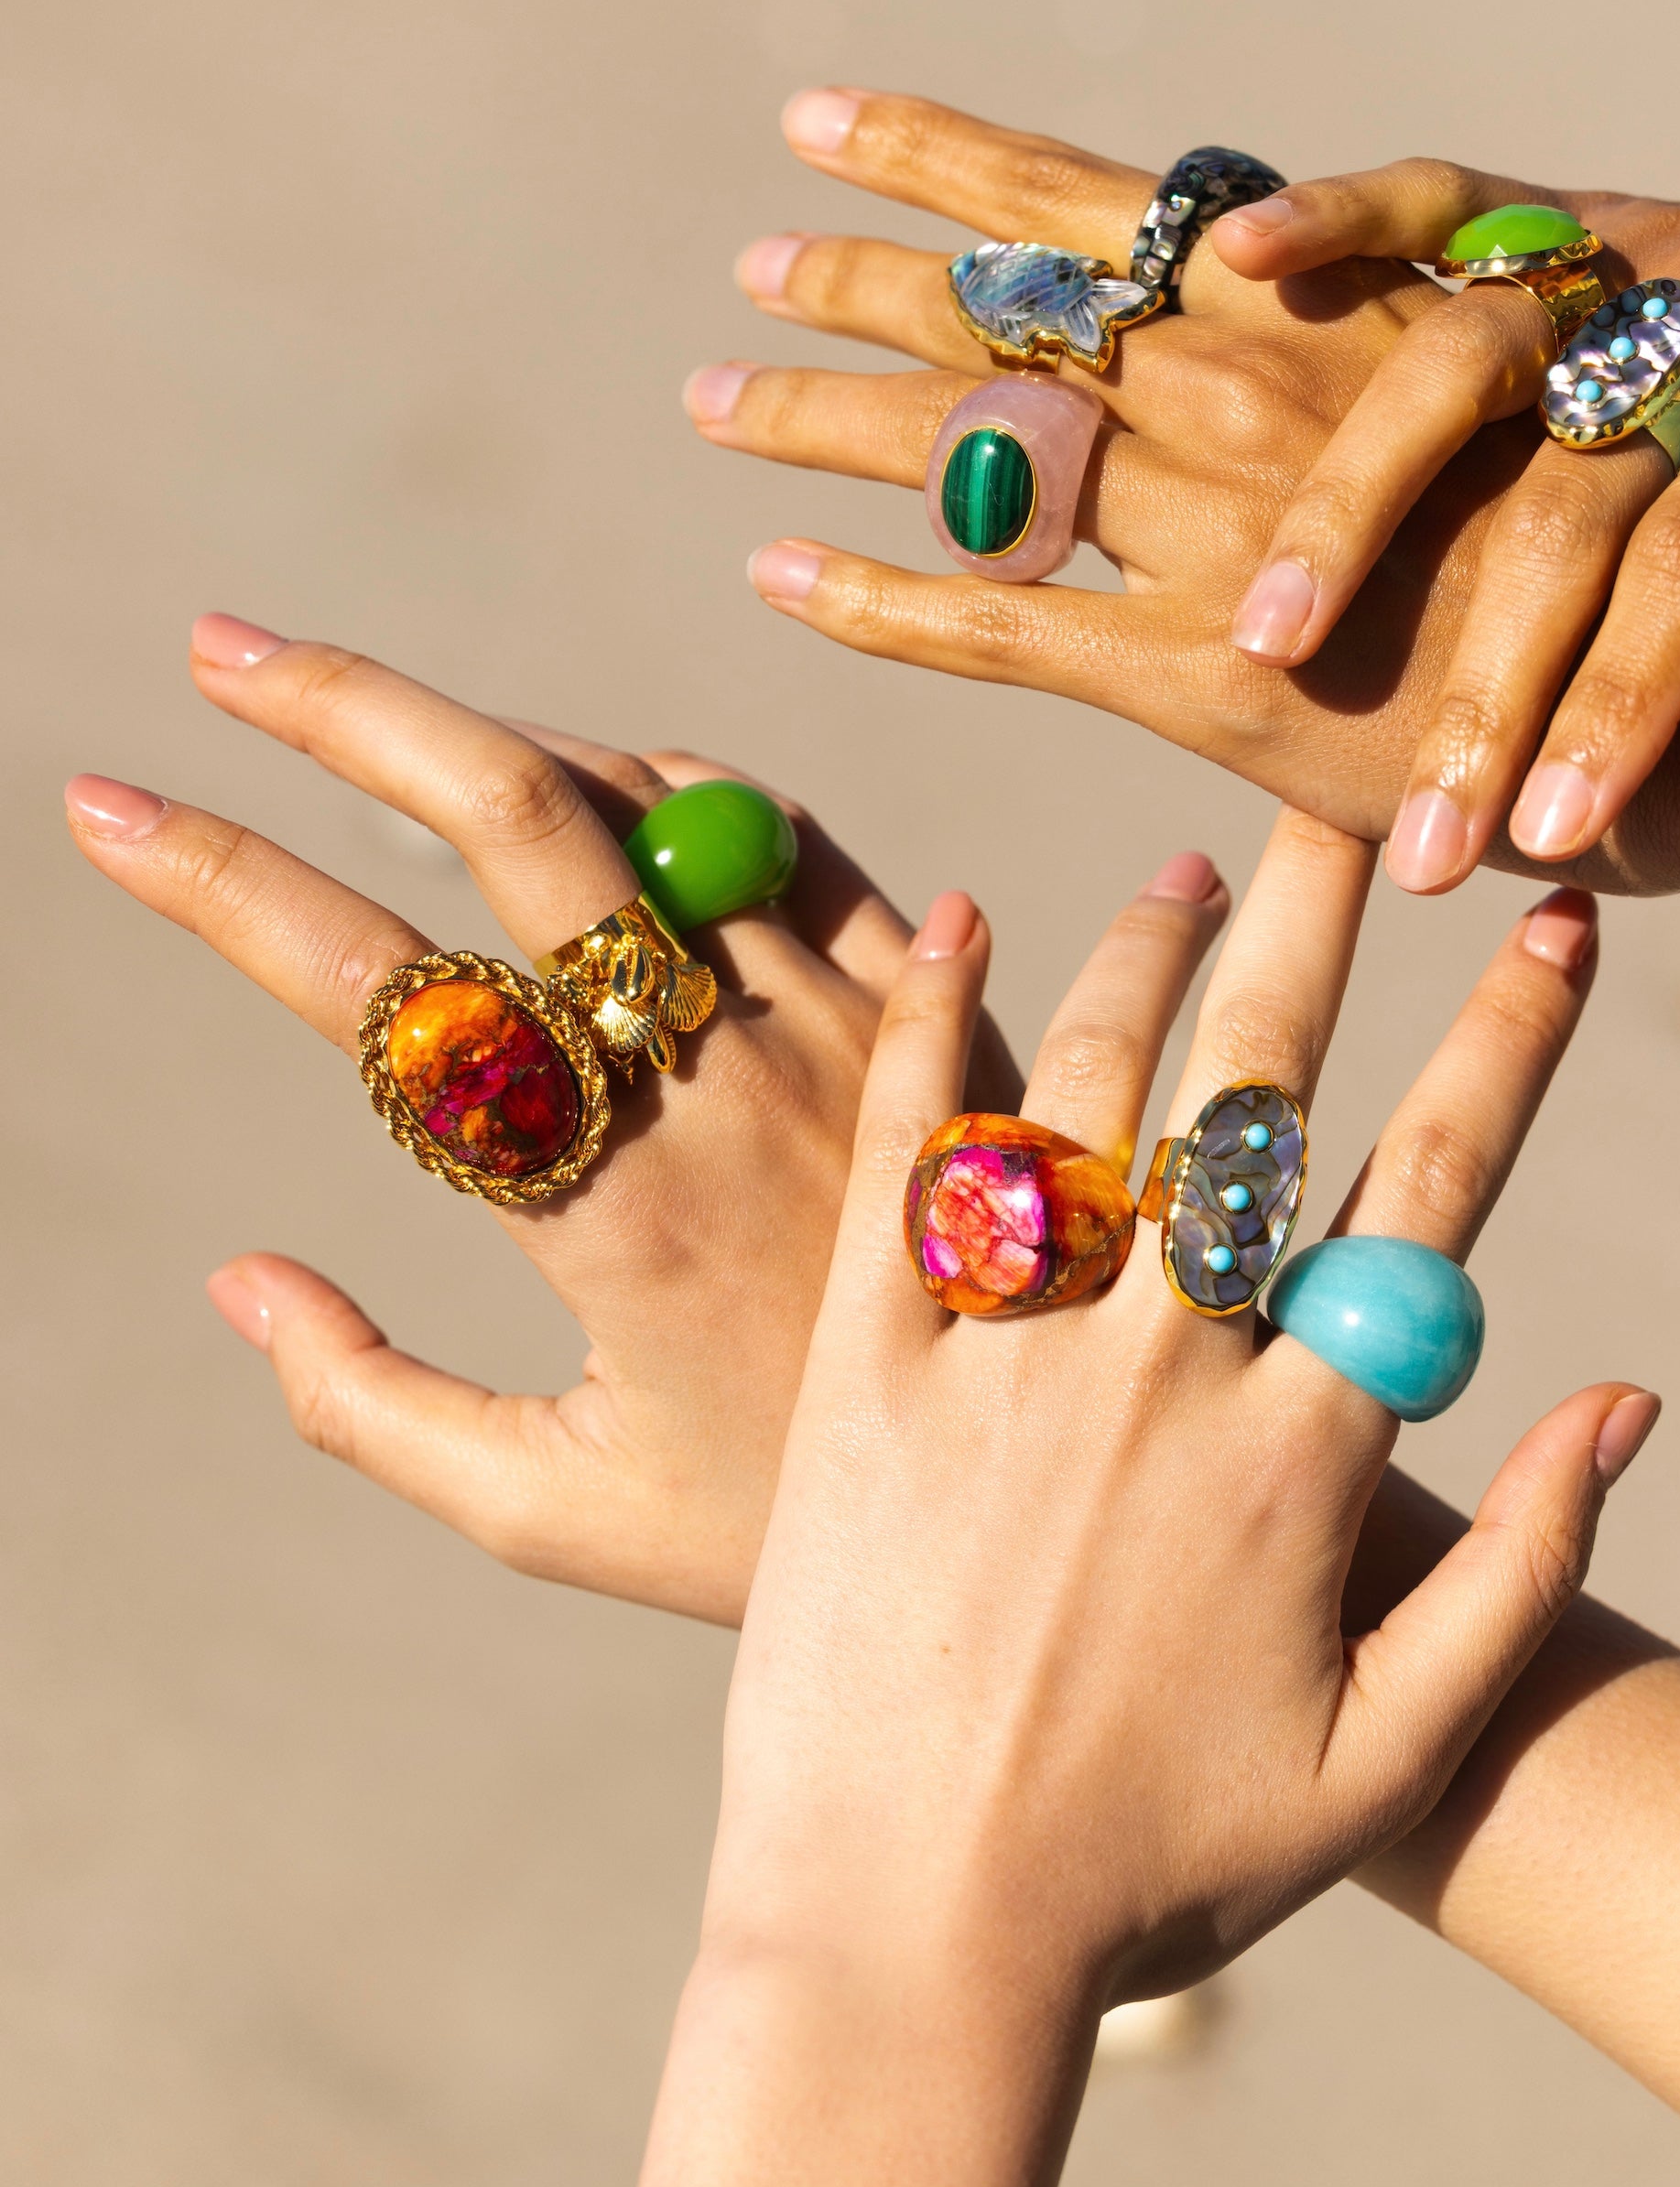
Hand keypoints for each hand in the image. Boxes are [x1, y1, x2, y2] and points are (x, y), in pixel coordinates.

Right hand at [64, 613, 1035, 1625]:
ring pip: (653, 802)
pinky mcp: (943, 1008)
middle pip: (519, 821)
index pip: (381, 995)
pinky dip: (678, 783)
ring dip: (497, 733)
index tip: (102, 798)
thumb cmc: (788, 1540)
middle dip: (347, 710)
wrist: (1071, 1515)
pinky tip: (598, 777)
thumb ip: (373, 1408)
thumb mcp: (560, 1513)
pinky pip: (797, 839)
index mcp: (607, 1214)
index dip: (220, 881)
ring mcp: (845, 1029)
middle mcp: (724, 1089)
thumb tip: (234, 1277)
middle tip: (219, 645)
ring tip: (370, 715)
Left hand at [606, 811, 1650, 2186]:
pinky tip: (965, 919)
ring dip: (1149, 954)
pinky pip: (908, 1163)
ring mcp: (1003, 1361)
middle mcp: (1162, 1371)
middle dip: (1328, 928)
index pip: (1436, 1190)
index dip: (1512, 1040)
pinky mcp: (864, 1374)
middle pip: (1262, 1097)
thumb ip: (1527, 1574)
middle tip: (1358, 796)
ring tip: (1195, 863)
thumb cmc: (1164, 1871)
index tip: (1560, 922)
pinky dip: (936, 1026)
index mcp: (1302, 1450)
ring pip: (1091, 1096)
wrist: (907, 1942)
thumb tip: (1634, 1394)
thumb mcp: (1389, 1757)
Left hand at [686, 90, 1536, 851]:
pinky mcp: (1198, 678)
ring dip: (818, 416)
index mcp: (1298, 305)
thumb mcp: (1486, 391)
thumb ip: (1355, 359)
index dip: (936, 153)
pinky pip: (987, 625)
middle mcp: (1230, 391)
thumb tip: (1274, 324)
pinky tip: (773, 572)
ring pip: (957, 451)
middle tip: (750, 264)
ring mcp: (1202, 531)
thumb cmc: (1626, 531)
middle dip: (855, 280)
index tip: (814, 116)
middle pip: (989, 312)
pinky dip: (867, 599)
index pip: (1080, 196)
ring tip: (713, 395)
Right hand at [1207, 156, 1679, 887]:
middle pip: (1568, 491)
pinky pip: (1444, 195)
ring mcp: (1632, 252)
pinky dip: (1342, 210)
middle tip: (1416, 834)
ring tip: (1267, 642)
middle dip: (1482, 670)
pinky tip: (1239, 259)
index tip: (1558, 836)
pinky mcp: (1566, 215)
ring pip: (1464, 355)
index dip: (1635, 687)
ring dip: (1352, 499)